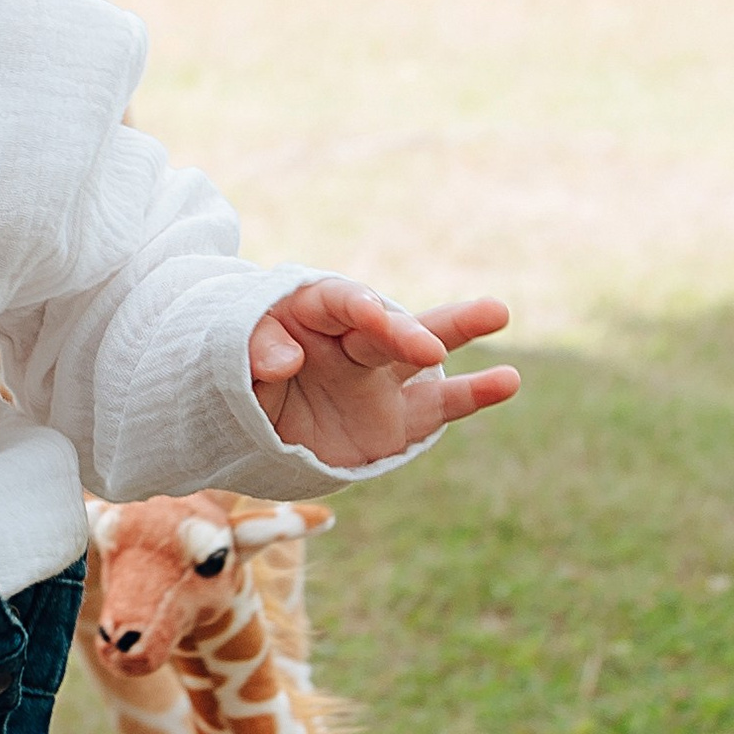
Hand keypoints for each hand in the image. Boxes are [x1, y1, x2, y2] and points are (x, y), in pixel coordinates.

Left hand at [248, 282, 517, 466]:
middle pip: (382, 326)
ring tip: (498, 310)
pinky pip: (438, 406)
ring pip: (421, 352)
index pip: (335, 302)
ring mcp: (379, 380)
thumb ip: (252, 350)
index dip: (352, 306)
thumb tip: (284, 359)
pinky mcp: (398, 420)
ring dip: (458, 330)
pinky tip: (507, 380)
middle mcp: (350, 342)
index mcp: (308, 315)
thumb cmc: (238, 381)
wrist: (250, 430)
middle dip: (404, 333)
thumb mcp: (226, 361)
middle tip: (426, 346)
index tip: (366, 314)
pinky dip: (472, 394)